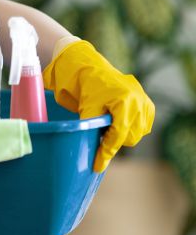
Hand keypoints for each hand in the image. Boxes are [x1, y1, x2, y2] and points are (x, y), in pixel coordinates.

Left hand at [42, 40, 154, 172]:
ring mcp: (145, 101)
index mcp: (124, 100)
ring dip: (123, 134)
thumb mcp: (86, 107)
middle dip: (114, 140)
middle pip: (130, 136)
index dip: (106, 151)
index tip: (97, 166)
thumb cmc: (86, 87)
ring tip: (108, 125)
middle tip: (99, 135)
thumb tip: (88, 152)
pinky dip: (132, 128)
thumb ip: (91, 128)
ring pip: (138, 133)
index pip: (117, 134)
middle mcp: (139, 100)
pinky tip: (120, 123)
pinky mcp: (147, 103)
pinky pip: (144, 125)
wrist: (90, 68)